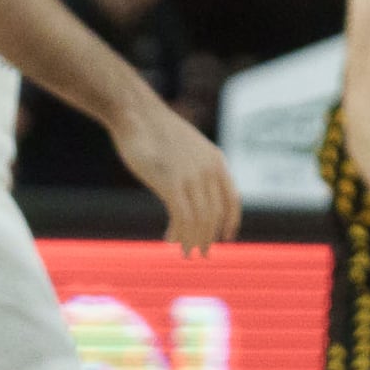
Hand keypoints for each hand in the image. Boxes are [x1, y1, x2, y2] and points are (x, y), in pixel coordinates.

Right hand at [112, 97, 240, 255]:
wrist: (137, 115)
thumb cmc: (157, 133)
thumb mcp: (186, 149)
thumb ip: (195, 167)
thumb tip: (194, 189)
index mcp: (217, 160)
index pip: (232, 199)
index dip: (231, 221)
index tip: (226, 238)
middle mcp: (209, 169)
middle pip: (215, 214)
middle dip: (208, 237)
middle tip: (199, 254)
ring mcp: (191, 176)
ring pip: (200, 220)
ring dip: (194, 240)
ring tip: (186, 252)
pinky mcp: (171, 182)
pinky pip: (182, 217)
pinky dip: (179, 232)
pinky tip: (170, 238)